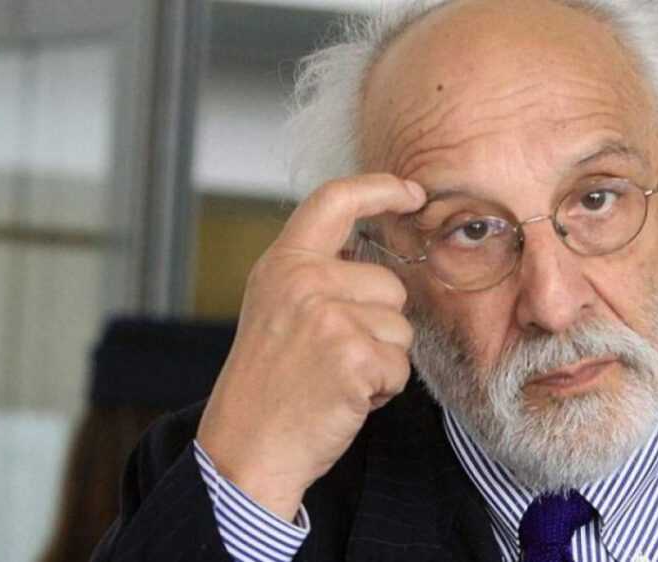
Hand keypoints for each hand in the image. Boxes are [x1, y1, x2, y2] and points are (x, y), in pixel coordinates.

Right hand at [196, 174, 425, 519]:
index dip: (379, 188)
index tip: (411, 191)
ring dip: (381, 359)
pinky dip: (383, 389)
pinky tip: (344, 398)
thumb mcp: (277, 310)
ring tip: (334, 378)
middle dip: (378, 324)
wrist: (246, 448)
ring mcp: (329, 317)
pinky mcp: (353, 356)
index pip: (335, 201)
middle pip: (389, 284)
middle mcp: (304, 281)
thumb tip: (373, 257)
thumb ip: (317, 276)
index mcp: (283, 264)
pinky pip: (400, 365)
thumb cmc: (268, 385)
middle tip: (331, 357)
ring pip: (401, 327)